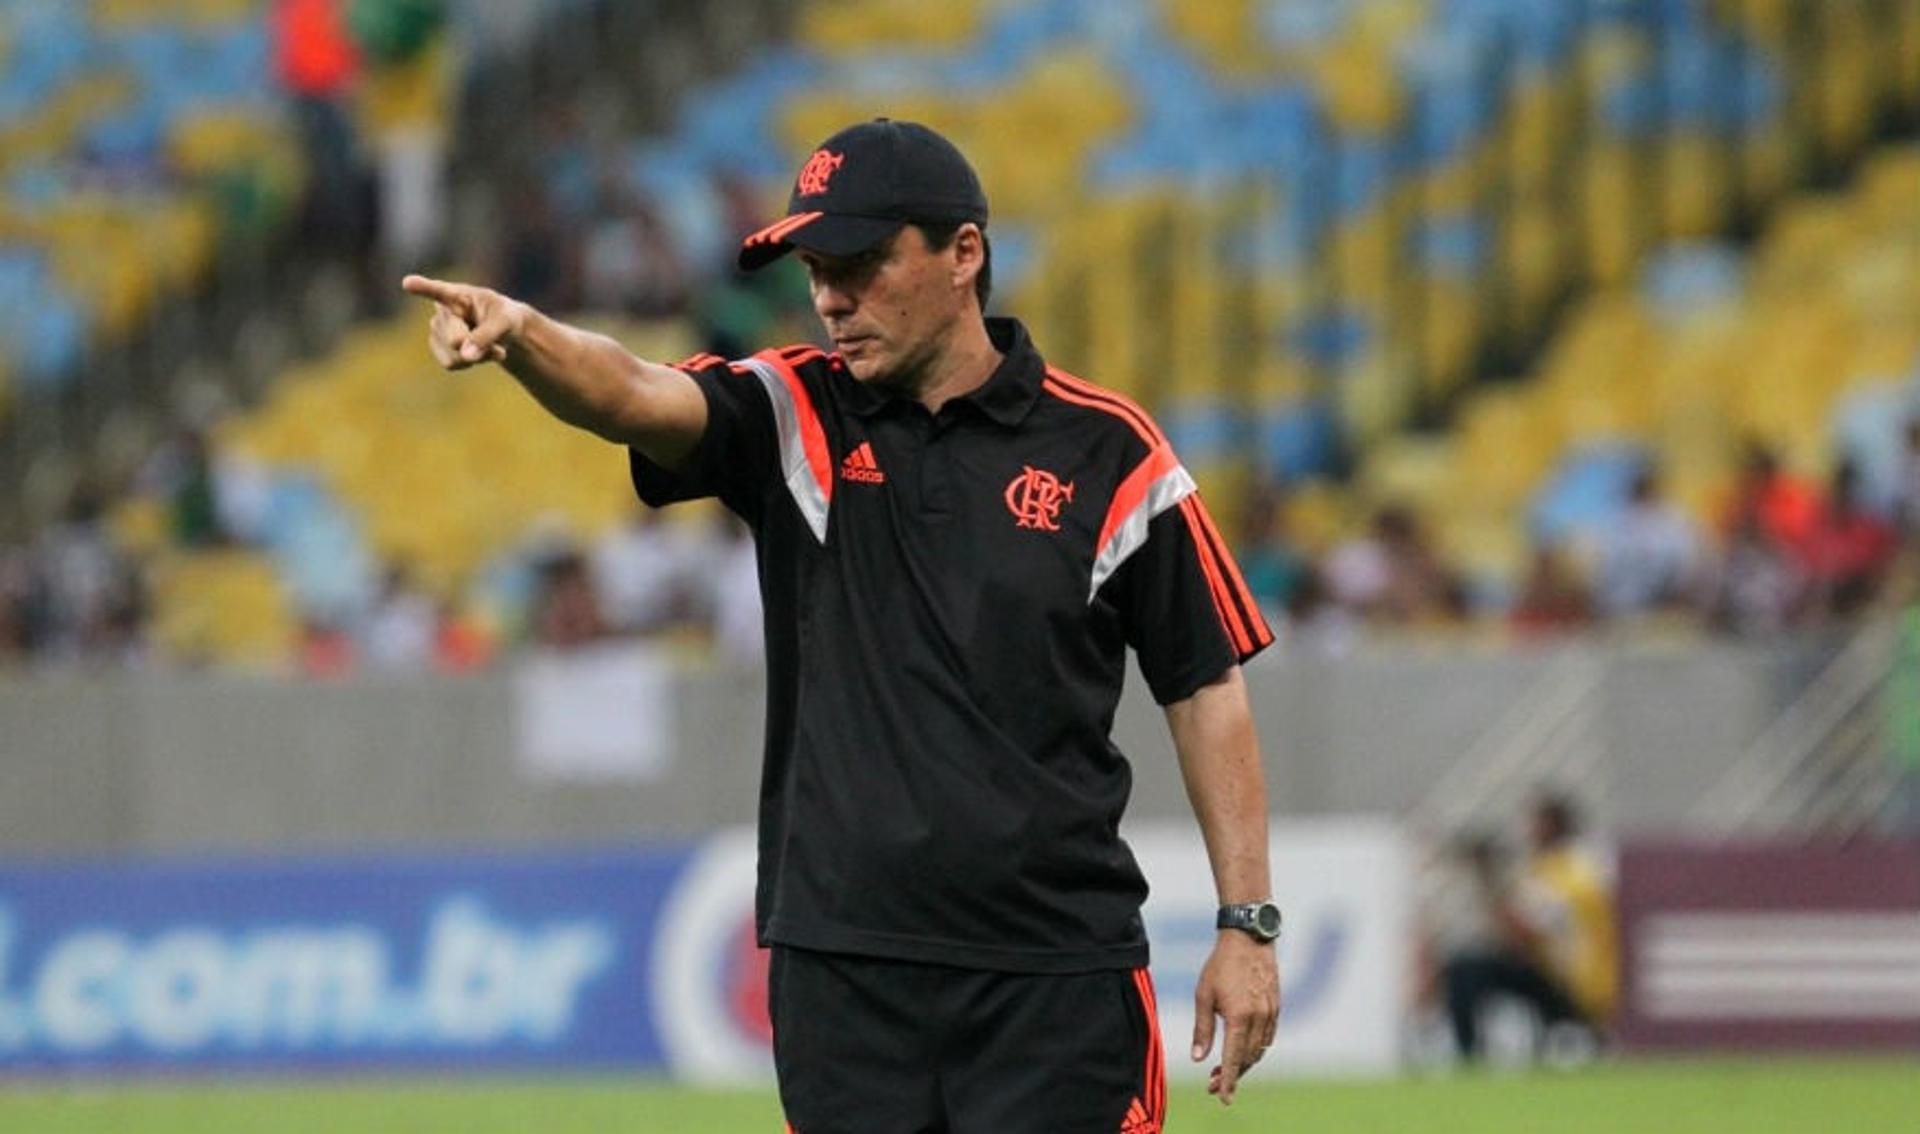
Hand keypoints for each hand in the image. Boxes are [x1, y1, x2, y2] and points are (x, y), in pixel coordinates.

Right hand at [401, 274, 525, 369]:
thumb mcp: (505, 322)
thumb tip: (464, 356)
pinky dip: (470, 363)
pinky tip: (478, 353)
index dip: (422, 287)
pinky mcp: (438, 348)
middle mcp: (442, 310)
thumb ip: (486, 336)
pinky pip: (451, 364)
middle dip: (475, 347)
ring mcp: (437, 329)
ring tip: (492, 347)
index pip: (438, 291)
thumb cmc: (506, 318)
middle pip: (454, 339)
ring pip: (452, 355)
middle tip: (498, 348)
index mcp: (458, 294)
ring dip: (477, 357)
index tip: (408, 283)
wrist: (506, 333)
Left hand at [1191, 930, 1280, 1105]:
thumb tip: (1198, 1058)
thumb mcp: (1203, 995)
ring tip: (1224, 1068)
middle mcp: (1259, 1019)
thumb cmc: (1221, 965)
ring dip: (1243, 1063)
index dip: (1227, 1081)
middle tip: (1212, 1084)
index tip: (1222, 1098)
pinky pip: (1268, 1037)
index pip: (1233, 1059)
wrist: (1248, 938)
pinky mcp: (1277, 1007)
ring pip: (1259, 1050)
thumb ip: (1202, 1029)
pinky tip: (1243, 1048)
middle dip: (1231, 1075)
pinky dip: (1255, 1048)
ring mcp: (1271, 1013)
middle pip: (1247, 1059)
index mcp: (1239, 1017)